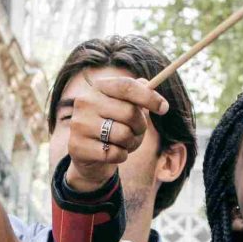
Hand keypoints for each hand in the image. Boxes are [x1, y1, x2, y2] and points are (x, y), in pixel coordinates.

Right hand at [66, 75, 167, 190]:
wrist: (88, 154)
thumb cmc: (112, 126)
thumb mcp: (125, 107)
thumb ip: (137, 94)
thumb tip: (149, 85)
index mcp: (98, 87)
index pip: (127, 86)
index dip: (149, 97)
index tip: (164, 108)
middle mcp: (85, 102)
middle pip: (129, 112)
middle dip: (141, 126)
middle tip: (138, 131)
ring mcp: (79, 124)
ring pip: (123, 135)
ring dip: (131, 142)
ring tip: (124, 143)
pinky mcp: (78, 146)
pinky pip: (114, 153)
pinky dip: (121, 156)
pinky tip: (113, 153)